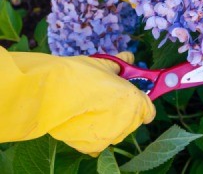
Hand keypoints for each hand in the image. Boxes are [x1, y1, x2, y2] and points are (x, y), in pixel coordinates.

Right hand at [1, 48, 154, 154]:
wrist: (51, 92)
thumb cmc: (82, 74)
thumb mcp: (105, 63)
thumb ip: (121, 63)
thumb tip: (129, 58)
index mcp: (134, 103)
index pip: (149, 111)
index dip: (142, 102)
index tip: (133, 96)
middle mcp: (126, 123)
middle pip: (133, 120)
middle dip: (125, 109)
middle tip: (109, 97)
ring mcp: (109, 137)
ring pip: (117, 130)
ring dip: (112, 121)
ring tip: (93, 107)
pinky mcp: (92, 147)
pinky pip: (100, 140)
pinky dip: (96, 132)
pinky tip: (85, 119)